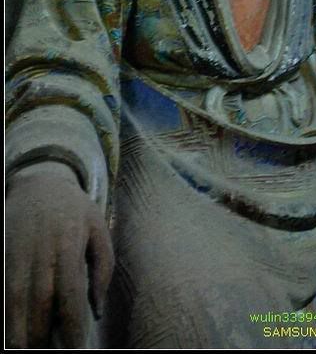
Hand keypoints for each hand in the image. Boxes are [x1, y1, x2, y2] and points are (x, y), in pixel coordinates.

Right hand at [5, 162, 113, 348]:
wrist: (39, 181)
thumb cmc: (74, 209)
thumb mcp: (99, 229)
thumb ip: (103, 269)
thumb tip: (97, 312)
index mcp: (68, 249)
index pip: (69, 300)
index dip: (71, 333)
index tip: (76, 353)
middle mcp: (40, 255)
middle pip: (38, 308)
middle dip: (41, 341)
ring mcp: (14, 255)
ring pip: (12, 304)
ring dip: (16, 335)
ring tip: (23, 352)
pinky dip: (1, 314)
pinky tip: (7, 333)